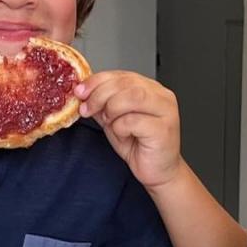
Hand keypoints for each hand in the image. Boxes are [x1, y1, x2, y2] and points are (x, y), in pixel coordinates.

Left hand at [75, 70, 180, 188]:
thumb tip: (83, 92)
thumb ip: (103, 104)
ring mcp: (166, 112)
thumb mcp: (114, 120)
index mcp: (151, 89)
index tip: (80, 91)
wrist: (158, 172)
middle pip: (126, 83)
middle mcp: (161, 96)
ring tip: (109, 123)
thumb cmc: (140, 146)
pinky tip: (124, 135)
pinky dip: (120, 128)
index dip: (98, 81)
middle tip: (87, 109)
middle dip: (100, 95)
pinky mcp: (164, 129)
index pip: (122, 75)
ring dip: (111, 109)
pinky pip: (134, 120)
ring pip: (132, 97)